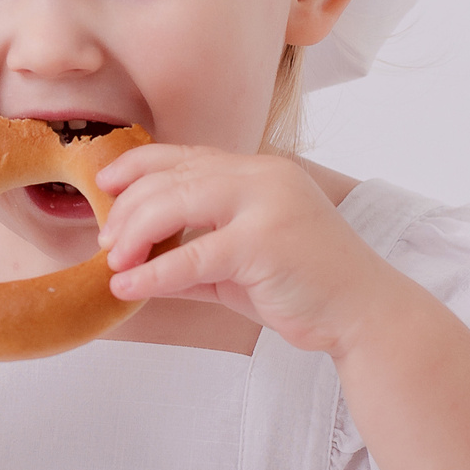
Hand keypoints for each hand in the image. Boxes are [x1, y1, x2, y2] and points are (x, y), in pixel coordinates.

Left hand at [94, 145, 409, 355]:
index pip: (185, 155)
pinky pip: (193, 256)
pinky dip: (153, 272)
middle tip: (107, 244)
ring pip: (175, 204)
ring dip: (133, 234)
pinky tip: (127, 287)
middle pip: (171, 178)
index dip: (137, 166)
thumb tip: (131, 265)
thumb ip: (190, 254)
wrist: (364, 314)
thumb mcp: (237, 266)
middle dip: (127, 210)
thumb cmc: (304, 288)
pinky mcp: (265, 242)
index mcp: (258, 171)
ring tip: (114, 262)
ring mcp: (266, 204)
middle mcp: (262, 176)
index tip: (104, 185)